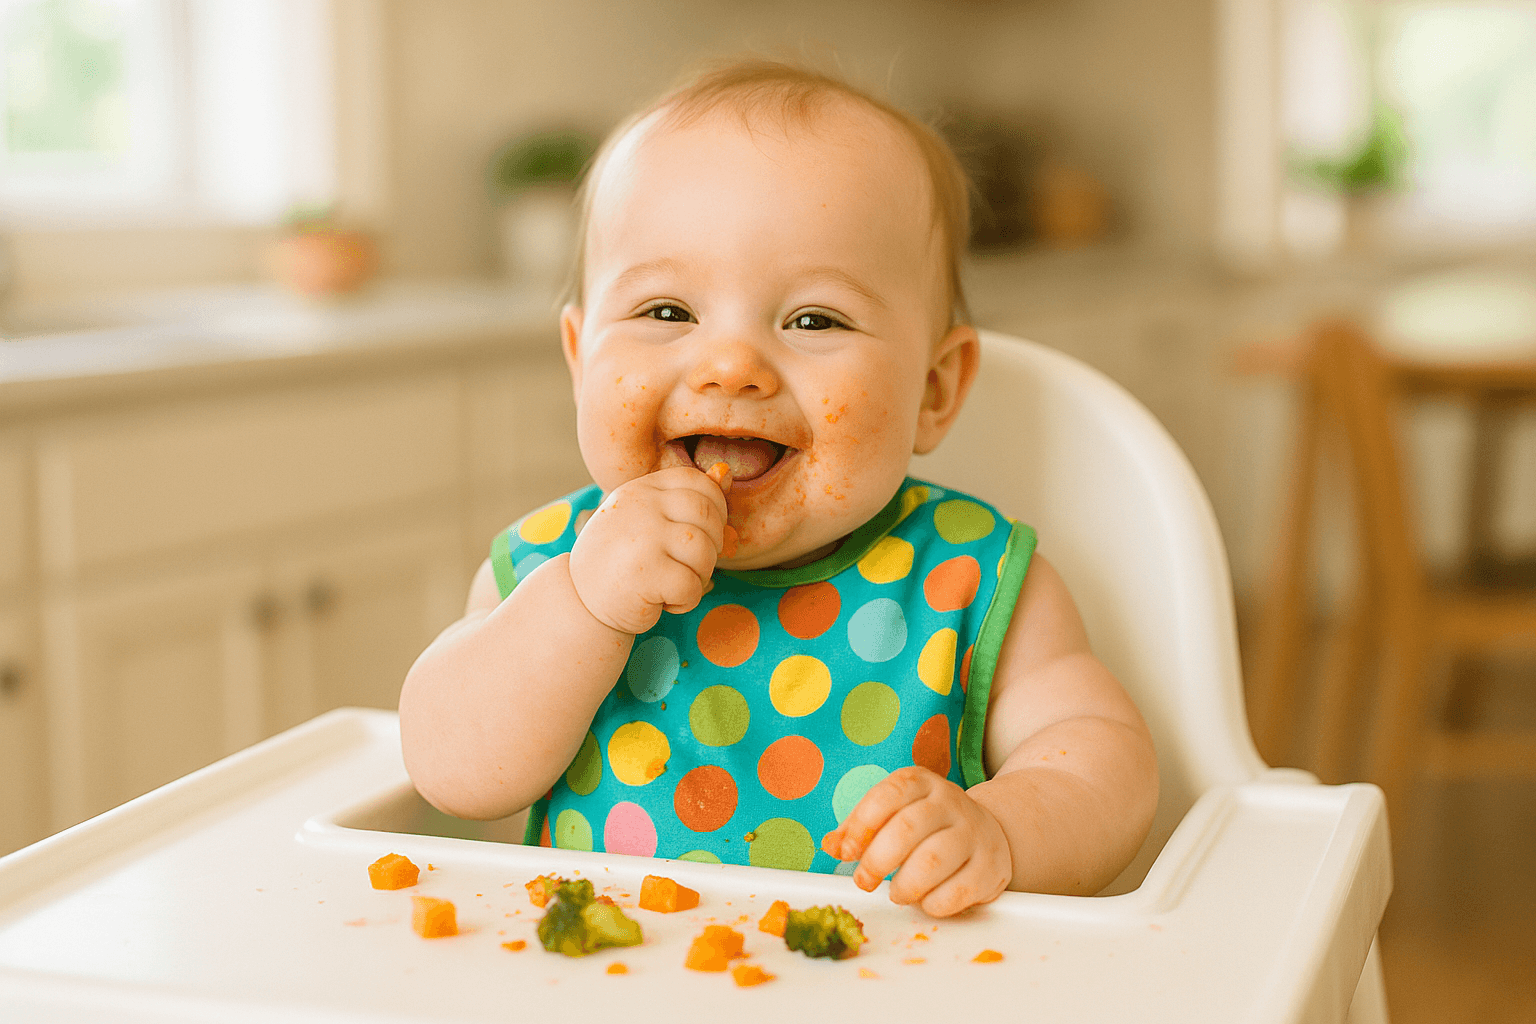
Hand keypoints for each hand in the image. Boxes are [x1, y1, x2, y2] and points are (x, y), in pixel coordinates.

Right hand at [567, 467, 729, 634]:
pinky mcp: (644, 573)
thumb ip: (690, 500)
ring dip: (701, 575)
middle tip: (692, 565)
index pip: (699, 483)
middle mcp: (640, 506)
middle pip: (707, 515)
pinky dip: (686, 600)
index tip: (703, 534)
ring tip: (678, 584)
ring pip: (703, 550)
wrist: (581, 601)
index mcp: (643, 489)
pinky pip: (691, 584)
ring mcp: (641, 537)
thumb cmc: (625, 560)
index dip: (715, 510)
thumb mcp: (654, 522)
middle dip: (713, 545)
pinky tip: (665, 601)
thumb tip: (726, 473)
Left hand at [821, 766, 1011, 916]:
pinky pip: (957, 892)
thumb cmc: (928, 826)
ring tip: (897, 893)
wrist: (988, 831)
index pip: (886, 796)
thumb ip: (859, 829)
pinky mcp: (990, 866)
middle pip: (907, 829)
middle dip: (876, 862)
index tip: (848, 852)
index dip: (860, 826)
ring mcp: (974, 832)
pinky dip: (933, 904)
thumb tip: (831, 845)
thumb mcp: (893, 814)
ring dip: (904, 886)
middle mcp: (949, 802)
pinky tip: (926, 900)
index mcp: (920, 782)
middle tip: (864, 881)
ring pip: (932, 861)